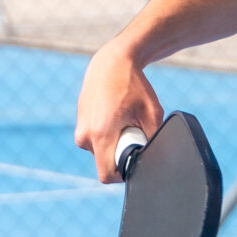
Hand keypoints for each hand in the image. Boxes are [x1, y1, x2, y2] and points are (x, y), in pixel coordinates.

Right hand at [73, 40, 164, 182]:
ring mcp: (80, 129)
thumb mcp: (152, 113)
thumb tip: (155, 158)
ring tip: (123, 120)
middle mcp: (85, 134)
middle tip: (132, 130)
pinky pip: (95, 140)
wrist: (111, 62)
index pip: (106, 175)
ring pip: (100, 151)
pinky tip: (115, 116)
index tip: (133, 159)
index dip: (123, 174)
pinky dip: (107, 134)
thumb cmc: (133, 85)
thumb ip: (153, 139)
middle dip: (120, 153)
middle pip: (105, 163)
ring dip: (113, 143)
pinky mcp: (80, 123)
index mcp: (101, 134)